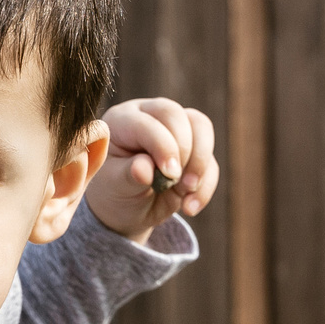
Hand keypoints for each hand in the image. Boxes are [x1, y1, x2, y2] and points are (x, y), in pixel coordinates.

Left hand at [85, 97, 216, 242]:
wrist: (127, 209)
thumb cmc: (114, 191)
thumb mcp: (115, 187)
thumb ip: (128, 175)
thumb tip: (145, 168)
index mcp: (122, 120)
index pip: (148, 121)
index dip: (163, 145)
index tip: (169, 174)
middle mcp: (149, 116)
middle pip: (176, 115)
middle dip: (184, 150)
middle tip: (177, 182)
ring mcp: (175, 129)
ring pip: (201, 127)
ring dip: (200, 163)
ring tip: (186, 192)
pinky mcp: (194, 149)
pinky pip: (210, 161)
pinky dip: (205, 185)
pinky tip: (189, 207)